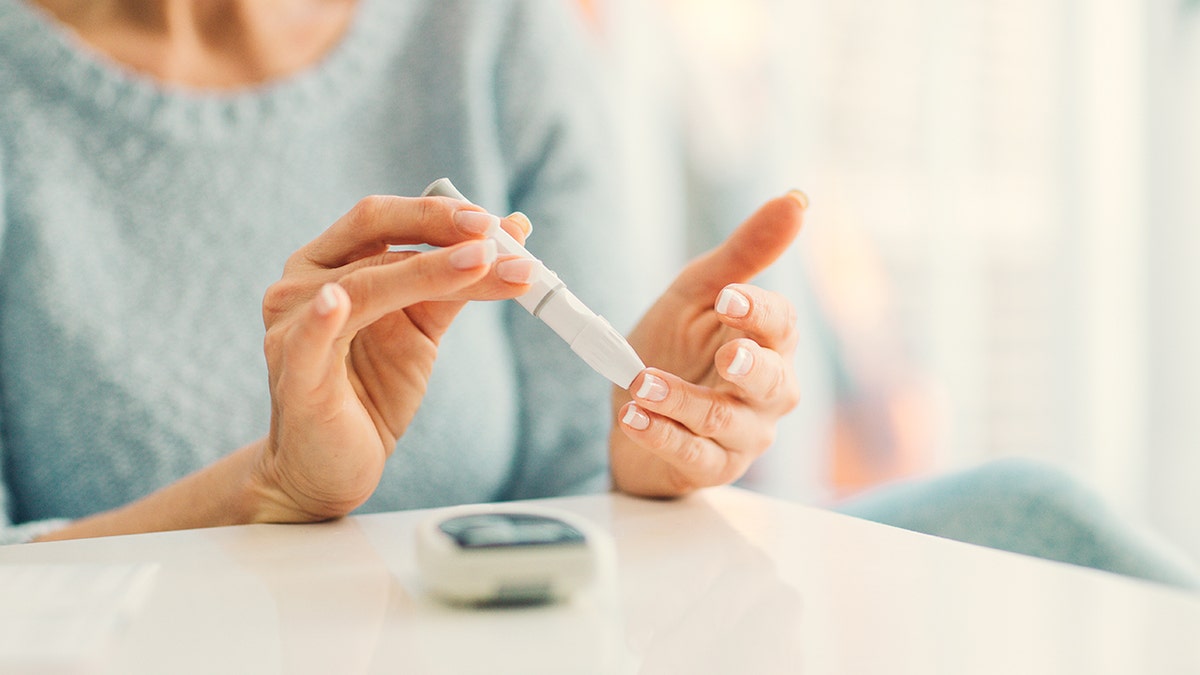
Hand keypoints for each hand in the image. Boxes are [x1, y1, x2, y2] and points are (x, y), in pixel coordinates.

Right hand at [253, 196, 532, 520]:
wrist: (330, 468)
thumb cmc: (370, 391)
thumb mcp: (421, 329)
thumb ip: (458, 283)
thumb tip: (515, 233)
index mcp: (329, 263)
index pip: (382, 218)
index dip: (437, 212)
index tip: (494, 223)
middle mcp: (302, 284)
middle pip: (373, 235)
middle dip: (437, 229)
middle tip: (492, 236)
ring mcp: (291, 326)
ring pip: (365, 285)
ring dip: (429, 272)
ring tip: (482, 264)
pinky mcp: (294, 374)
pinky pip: (309, 339)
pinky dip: (323, 318)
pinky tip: (337, 302)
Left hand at [611, 192, 806, 496]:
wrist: (635, 410)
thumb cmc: (677, 347)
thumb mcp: (700, 292)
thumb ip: (745, 253)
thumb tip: (796, 199)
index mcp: (770, 344)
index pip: (782, 327)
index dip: (759, 312)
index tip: (728, 297)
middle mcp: (768, 393)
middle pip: (775, 383)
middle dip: (751, 368)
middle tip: (726, 355)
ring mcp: (742, 435)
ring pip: (726, 422)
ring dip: (684, 401)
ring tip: (643, 382)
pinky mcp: (709, 466)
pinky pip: (691, 454)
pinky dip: (660, 435)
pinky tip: (633, 417)